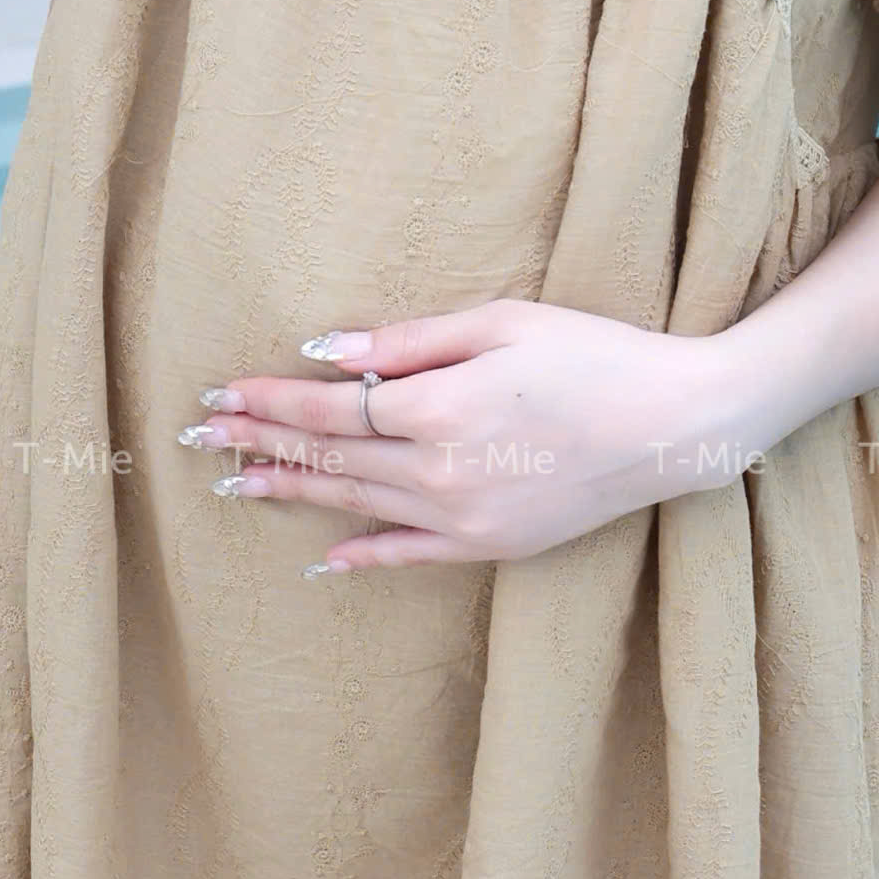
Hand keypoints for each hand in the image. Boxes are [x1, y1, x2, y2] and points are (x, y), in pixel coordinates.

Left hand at [177, 298, 760, 572]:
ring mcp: (466, 518)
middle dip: (261, 442)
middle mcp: (442, 472)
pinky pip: (410, 555)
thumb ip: (410, 342)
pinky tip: (323, 555)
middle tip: (202, 435)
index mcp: (441, 408)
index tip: (222, 390)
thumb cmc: (595, 354)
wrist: (675, 424)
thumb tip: (327, 350)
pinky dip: (363, 554)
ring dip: (292, 492)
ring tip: (237, 483)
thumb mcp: (503, 323)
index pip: (330, 408)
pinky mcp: (493, 545)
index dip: (270, 400)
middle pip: (331, 458)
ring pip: (356, 505)